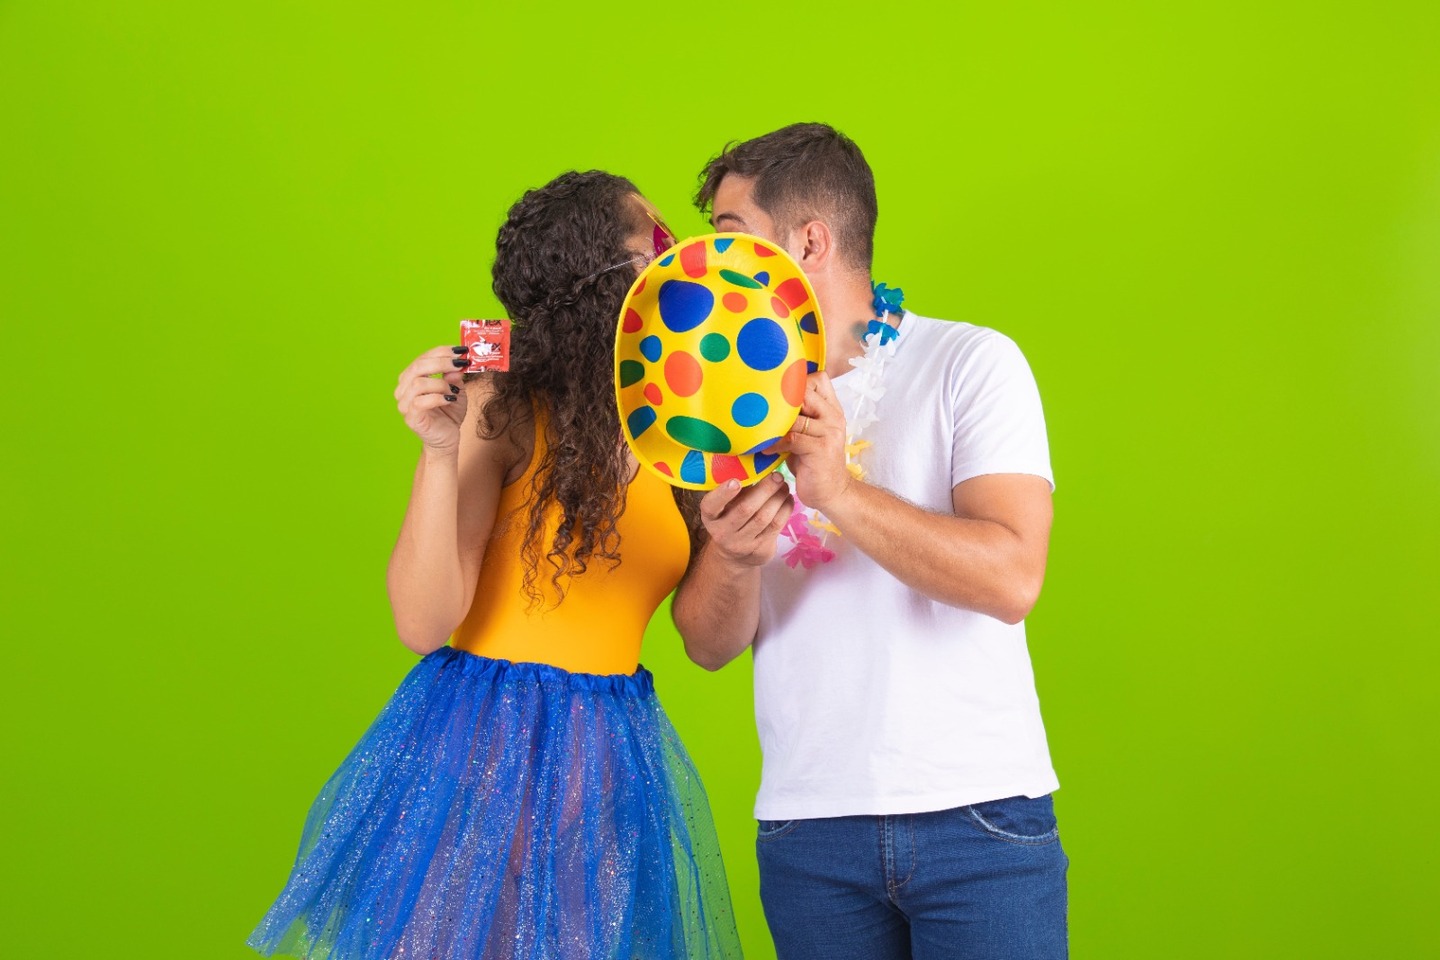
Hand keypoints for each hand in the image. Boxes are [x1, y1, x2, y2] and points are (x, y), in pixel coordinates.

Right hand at [395, 346, 468, 451]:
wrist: (447, 439)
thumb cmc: (449, 413)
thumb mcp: (456, 389)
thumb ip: (455, 376)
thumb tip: (457, 364)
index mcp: (412, 377)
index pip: (423, 357)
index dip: (442, 351)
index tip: (461, 351)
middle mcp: (404, 388)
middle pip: (418, 367)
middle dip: (442, 362)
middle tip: (460, 364)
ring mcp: (405, 403)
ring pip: (418, 383)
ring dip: (441, 384)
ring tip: (454, 391)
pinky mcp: (411, 417)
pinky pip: (420, 401)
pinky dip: (438, 397)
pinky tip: (450, 400)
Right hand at [698, 473, 793, 566]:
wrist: (736, 554)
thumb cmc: (731, 518)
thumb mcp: (725, 505)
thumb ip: (735, 488)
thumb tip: (754, 460)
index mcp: (710, 516)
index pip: (711, 505)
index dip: (723, 493)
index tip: (735, 481)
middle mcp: (722, 532)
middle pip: (745, 509)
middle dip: (764, 490)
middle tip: (776, 475)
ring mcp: (741, 544)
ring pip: (764, 518)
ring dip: (777, 498)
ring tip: (784, 484)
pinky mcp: (759, 550)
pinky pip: (776, 526)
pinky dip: (785, 509)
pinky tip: (788, 498)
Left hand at [771, 372, 851, 511]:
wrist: (832, 493)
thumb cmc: (813, 462)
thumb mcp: (807, 434)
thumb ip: (797, 416)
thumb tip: (766, 400)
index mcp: (832, 409)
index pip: (818, 378)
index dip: (797, 381)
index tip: (777, 393)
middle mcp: (834, 417)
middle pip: (805, 391)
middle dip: (781, 401)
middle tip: (763, 411)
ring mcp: (830, 432)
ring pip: (795, 416)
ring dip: (773, 424)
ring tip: (760, 432)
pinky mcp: (822, 449)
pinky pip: (792, 437)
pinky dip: (775, 443)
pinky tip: (767, 449)